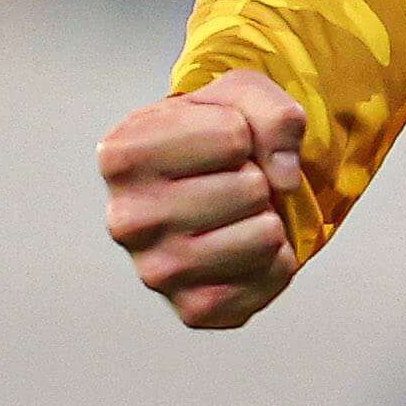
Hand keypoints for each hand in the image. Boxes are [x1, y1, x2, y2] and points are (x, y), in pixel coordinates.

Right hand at [99, 72, 308, 329]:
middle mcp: (126, 220)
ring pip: (265, 234)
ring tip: (234, 214)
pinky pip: (274, 275)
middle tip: (227, 184)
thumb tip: (284, 179)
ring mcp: (157, 272)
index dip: (242, 133)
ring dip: (266, 218)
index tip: (217, 144)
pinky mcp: (194, 310)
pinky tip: (241, 247)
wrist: (211, 191)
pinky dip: (275, 257)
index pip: (233, 135)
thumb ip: (272, 112)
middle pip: (250, 187)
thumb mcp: (240, 96)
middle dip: (255, 178)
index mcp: (121, 156)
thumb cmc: (216, 137)